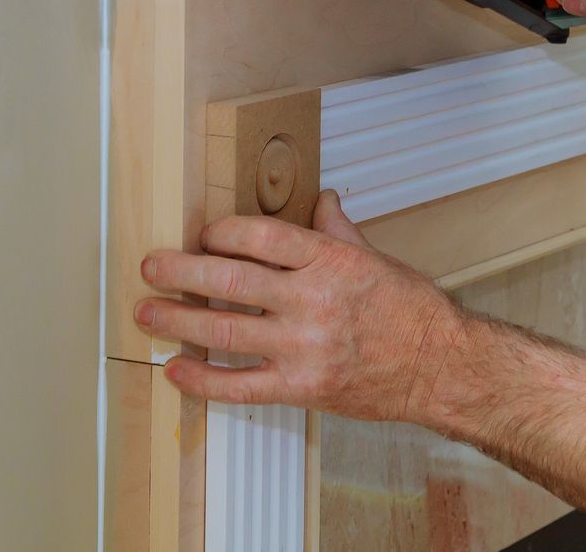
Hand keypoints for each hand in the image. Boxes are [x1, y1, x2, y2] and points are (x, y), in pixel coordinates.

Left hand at [136, 191, 466, 421]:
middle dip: (181, 272)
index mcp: (329, 260)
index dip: (222, 232)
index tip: (202, 234)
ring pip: (225, 331)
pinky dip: (202, 380)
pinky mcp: (302, 387)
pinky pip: (240, 385)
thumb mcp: (374, 257)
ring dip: (178, 320)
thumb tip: (321, 199)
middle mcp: (313, 300)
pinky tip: (176, 369)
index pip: (261, 236)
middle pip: (231, 281)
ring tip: (147, 311)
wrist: (438, 366)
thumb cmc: (410, 310)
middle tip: (151, 266)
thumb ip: (337, 230)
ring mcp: (305, 346)